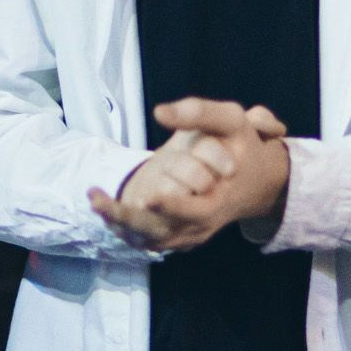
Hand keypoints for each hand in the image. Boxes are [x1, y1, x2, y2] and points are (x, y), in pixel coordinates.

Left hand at [89, 101, 288, 252]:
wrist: (255, 182)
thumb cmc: (238, 146)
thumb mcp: (229, 121)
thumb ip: (198, 112)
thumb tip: (160, 112)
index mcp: (220, 198)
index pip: (196, 210)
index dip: (172, 207)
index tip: (147, 199)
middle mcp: (203, 220)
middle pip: (166, 232)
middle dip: (135, 220)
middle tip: (106, 206)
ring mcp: (189, 232)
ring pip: (152, 237)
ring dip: (120, 222)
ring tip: (95, 201)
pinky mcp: (178, 237)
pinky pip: (146, 238)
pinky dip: (122, 226)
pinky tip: (102, 206)